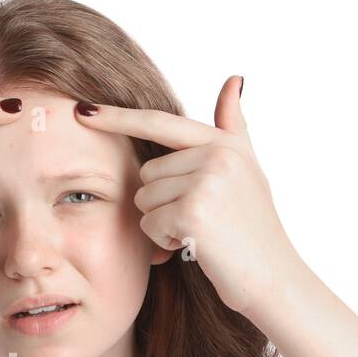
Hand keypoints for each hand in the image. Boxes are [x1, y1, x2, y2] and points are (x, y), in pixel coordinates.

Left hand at [73, 77, 304, 320]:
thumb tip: (233, 79)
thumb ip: (233, 126)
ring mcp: (205, 181)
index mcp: (225, 143)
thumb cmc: (256, 230)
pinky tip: (196, 246)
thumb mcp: (249, 169)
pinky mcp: (192, 211)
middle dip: (163, 202)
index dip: (119, 118)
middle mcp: (216, 155)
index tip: (83, 110)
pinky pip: (149, 224)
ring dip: (163, 223)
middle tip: (200, 220)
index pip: (160, 123)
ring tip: (200, 233)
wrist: (274, 278)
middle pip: (147, 173)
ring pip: (144, 199)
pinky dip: (165, 242)